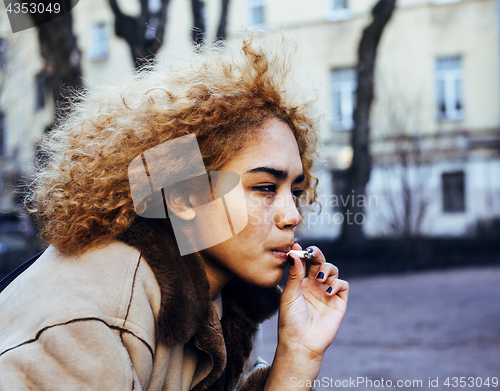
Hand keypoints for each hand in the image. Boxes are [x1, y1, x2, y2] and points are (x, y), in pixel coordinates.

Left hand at [278, 243, 348, 359]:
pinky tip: (327, 291)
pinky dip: (337, 284)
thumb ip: (294, 274)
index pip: (304, 261)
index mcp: (300, 281)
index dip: (302, 253)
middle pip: (320, 261)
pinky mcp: (338, 302)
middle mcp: (315, 284)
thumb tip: (294, 253)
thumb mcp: (289, 295)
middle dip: (317, 254)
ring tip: (319, 279)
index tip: (296, 247)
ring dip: (327, 269)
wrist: (301, 343)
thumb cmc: (291, 320)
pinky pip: (343, 285)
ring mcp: (327, 292)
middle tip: (312, 253)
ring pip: (332, 270)